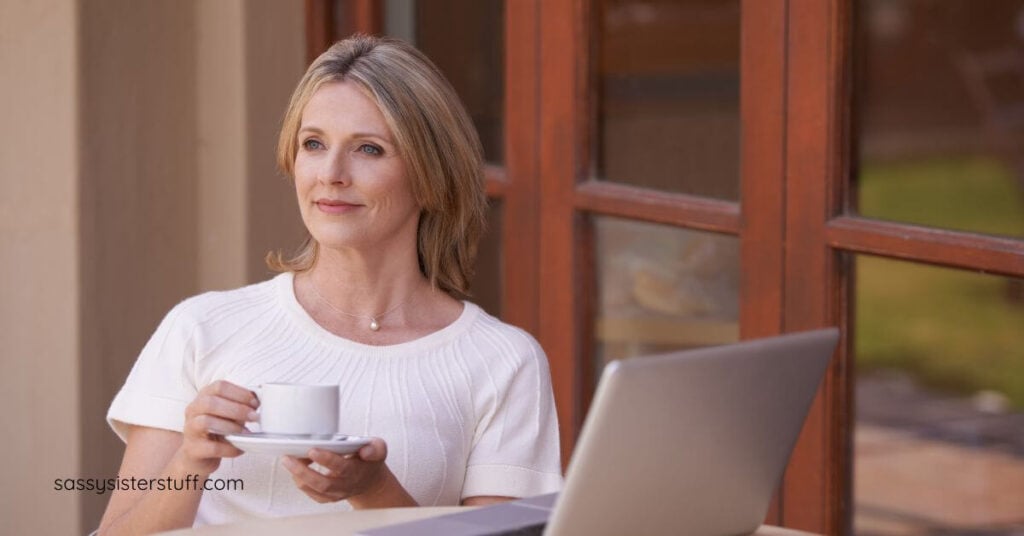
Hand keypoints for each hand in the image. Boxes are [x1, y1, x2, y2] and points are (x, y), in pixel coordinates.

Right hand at [180, 380, 258, 474]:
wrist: (197, 456)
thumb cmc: (217, 429)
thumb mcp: (229, 414)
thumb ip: (240, 405)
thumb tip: (259, 400)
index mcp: (204, 396)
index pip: (219, 386)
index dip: (240, 393)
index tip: (255, 403)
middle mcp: (193, 410)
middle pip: (211, 402)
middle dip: (237, 409)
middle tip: (254, 417)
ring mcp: (190, 429)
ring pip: (206, 422)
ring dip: (231, 427)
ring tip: (246, 433)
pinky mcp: (192, 449)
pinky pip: (212, 447)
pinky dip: (229, 448)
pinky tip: (239, 448)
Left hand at [282, 438, 403, 505]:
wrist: (369, 481)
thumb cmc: (369, 462)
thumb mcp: (378, 449)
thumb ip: (376, 448)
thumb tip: (365, 451)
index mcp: (356, 471)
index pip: (341, 467)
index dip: (326, 459)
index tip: (313, 450)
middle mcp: (345, 485)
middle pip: (322, 483)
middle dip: (303, 471)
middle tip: (289, 458)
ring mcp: (335, 493)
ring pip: (314, 489)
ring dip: (298, 476)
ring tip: (288, 460)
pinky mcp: (327, 497)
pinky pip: (311, 492)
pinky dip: (300, 481)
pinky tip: (295, 468)